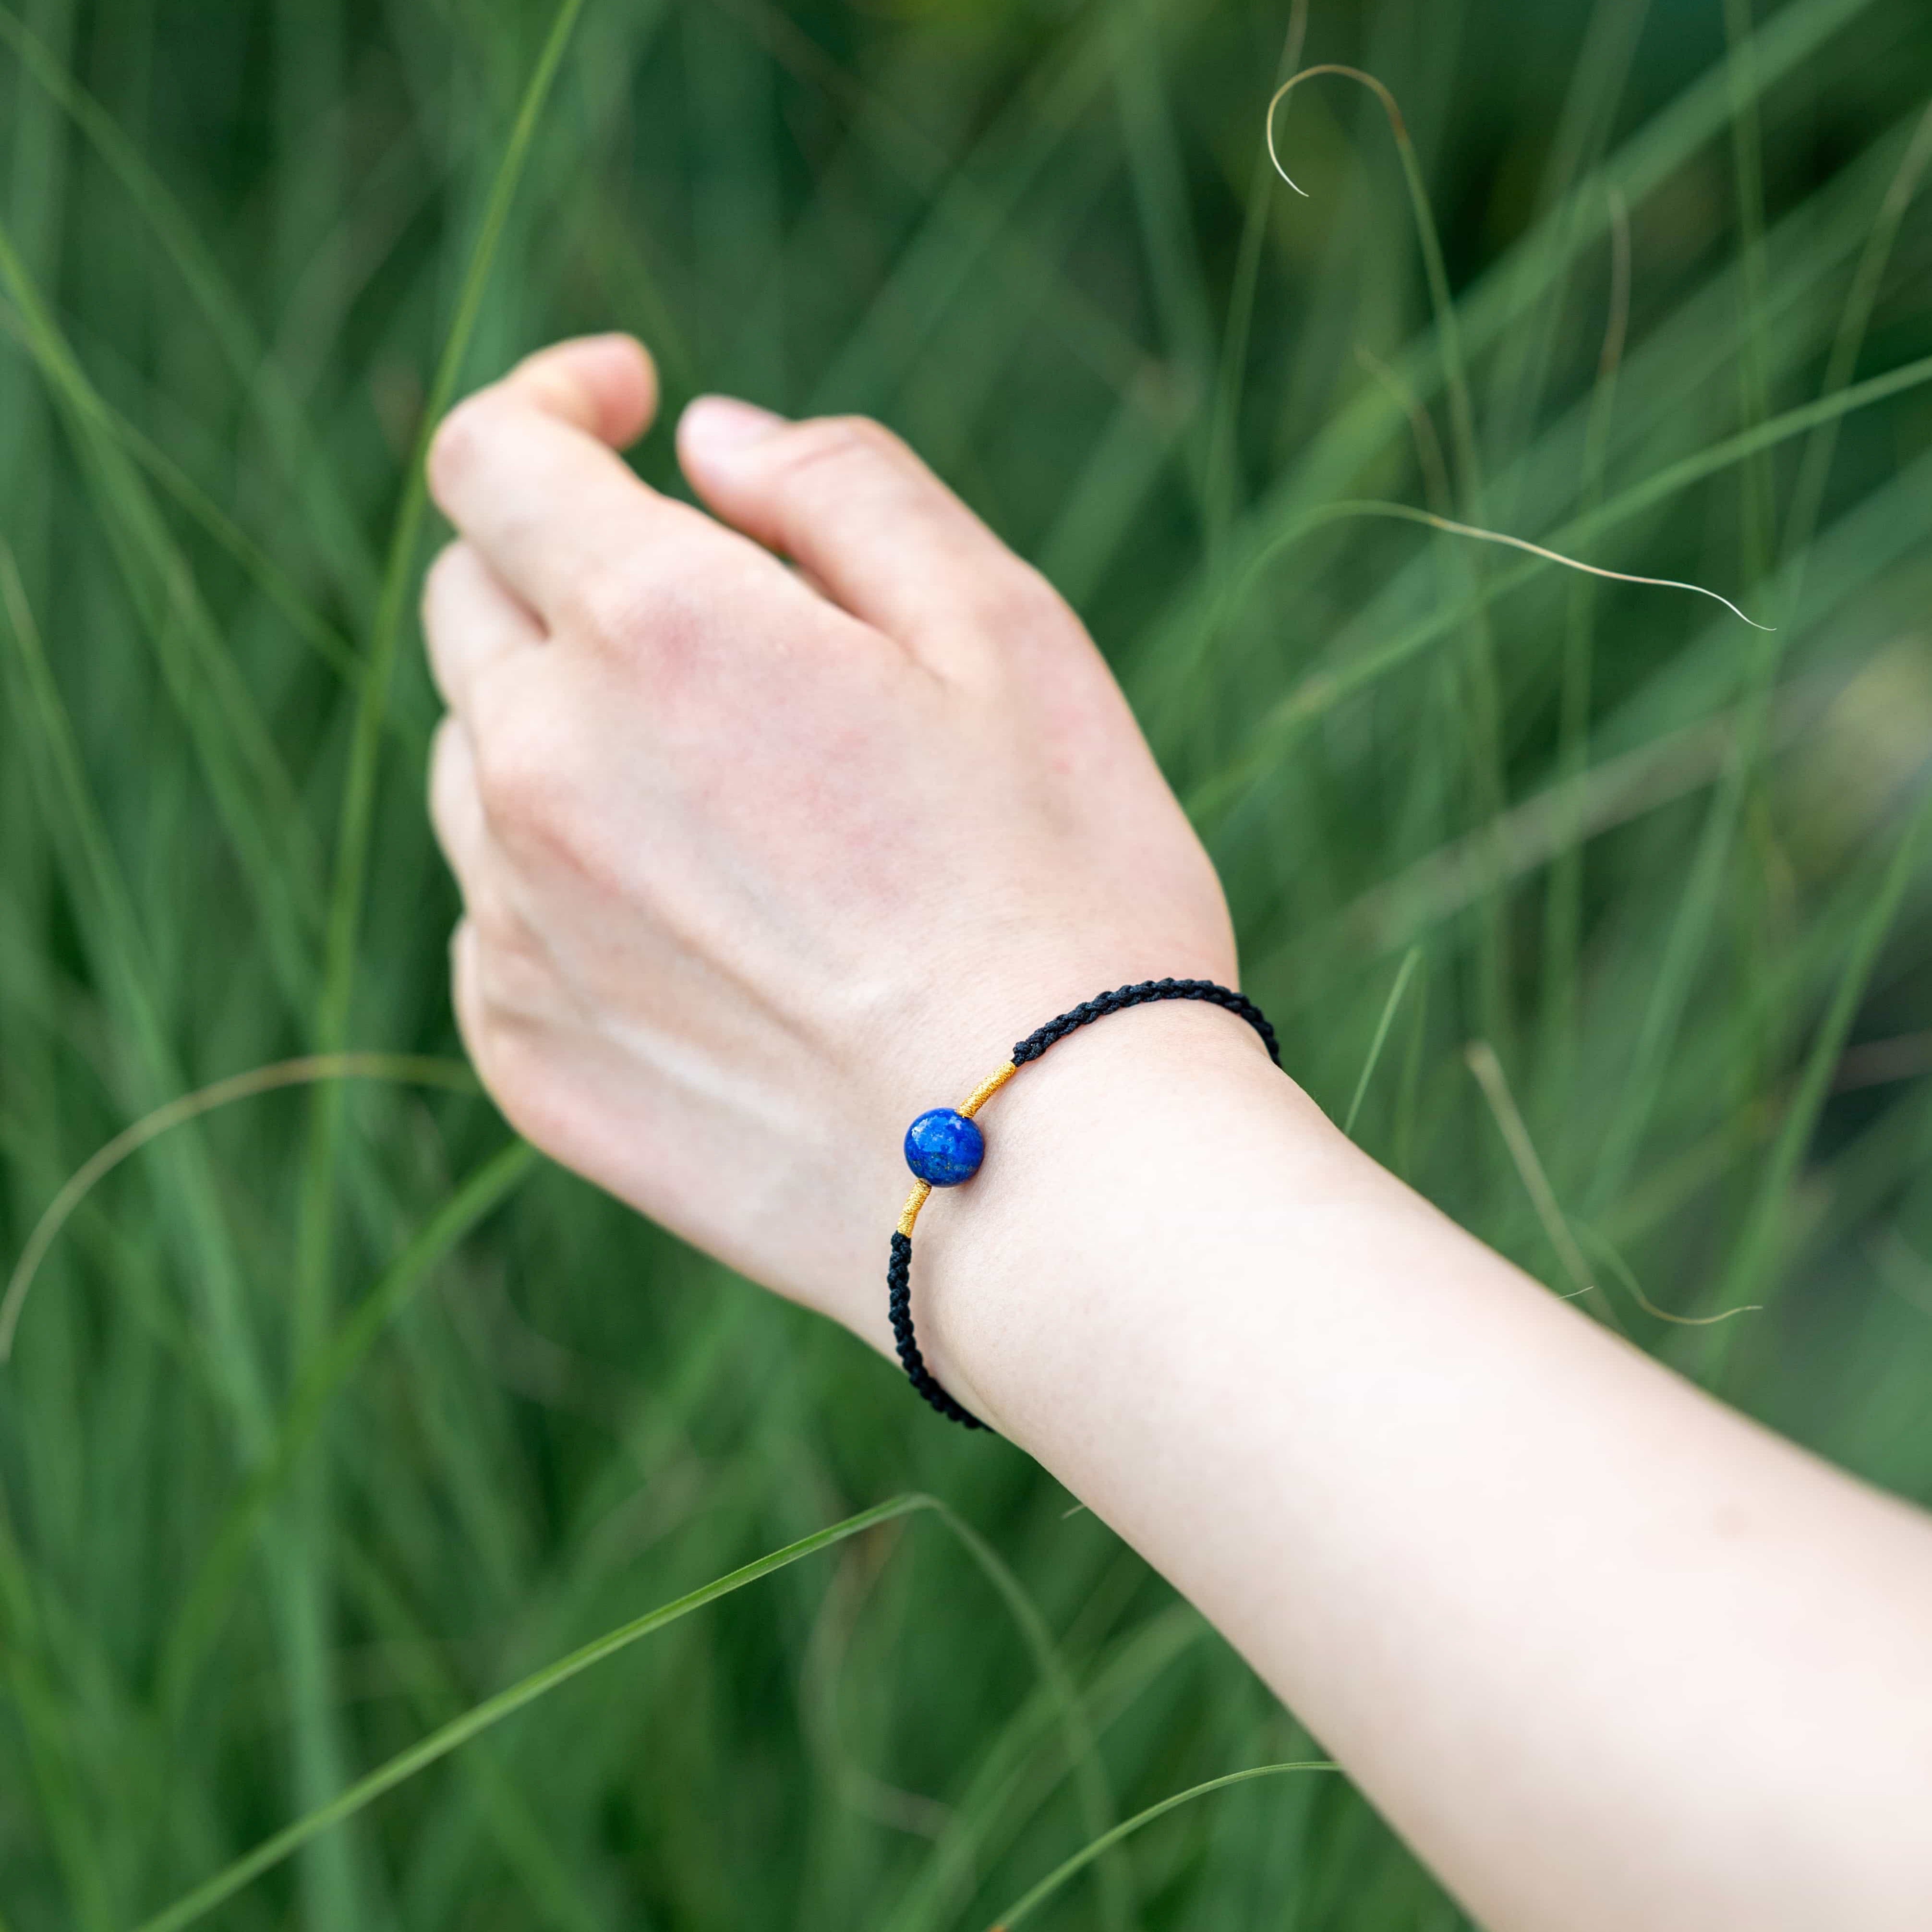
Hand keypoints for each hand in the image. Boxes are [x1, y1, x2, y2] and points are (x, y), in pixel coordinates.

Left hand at [422, 334, 1235, 1347]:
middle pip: (475, 606)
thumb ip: (843, 489)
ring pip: (479, 765)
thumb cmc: (1068, 895)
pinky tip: (710, 935)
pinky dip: (566, 882)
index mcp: (655, 631)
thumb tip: (706, 447)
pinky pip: (496, 917)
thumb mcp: (1008, 631)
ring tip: (741, 804)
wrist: (1055, 1181)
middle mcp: (542, 772)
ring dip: (570, 731)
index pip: (497, 458)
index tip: (631, 409)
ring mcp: (518, 928)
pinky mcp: (529, 1058)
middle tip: (727, 627)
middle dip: (574, 569)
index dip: (554, 403)